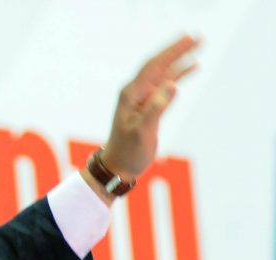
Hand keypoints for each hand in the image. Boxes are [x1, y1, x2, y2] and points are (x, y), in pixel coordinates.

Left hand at [99, 35, 199, 182]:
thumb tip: (172, 86)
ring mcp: (142, 98)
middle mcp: (135, 92)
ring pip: (164, 73)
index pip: (154, 66)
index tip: (189, 39)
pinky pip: (165, 85)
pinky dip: (178, 75)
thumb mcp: (143, 132)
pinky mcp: (149, 106)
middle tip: (197, 36)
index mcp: (131, 95)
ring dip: (180, 59)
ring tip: (198, 46)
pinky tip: (192, 67)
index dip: (172, 51)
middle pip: (159, 64)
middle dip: (177, 50)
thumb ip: (156, 108)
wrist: (119, 166)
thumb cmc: (128, 152)